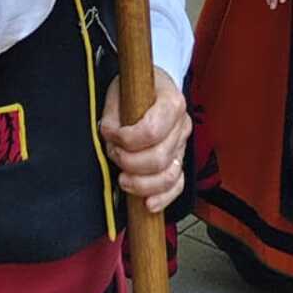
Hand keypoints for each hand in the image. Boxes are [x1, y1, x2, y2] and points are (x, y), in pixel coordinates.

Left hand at [100, 69, 190, 212]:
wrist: (153, 89)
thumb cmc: (136, 89)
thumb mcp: (119, 90)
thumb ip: (113, 114)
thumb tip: (110, 133)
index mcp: (172, 102)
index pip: (151, 131)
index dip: (127, 139)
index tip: (112, 134)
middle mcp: (182, 125)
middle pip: (159, 158)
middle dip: (130, 163)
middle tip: (114, 155)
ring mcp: (183, 145)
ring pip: (169, 176)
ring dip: (142, 184)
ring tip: (123, 179)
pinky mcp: (179, 161)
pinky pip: (177, 186)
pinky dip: (163, 198)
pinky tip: (148, 203)